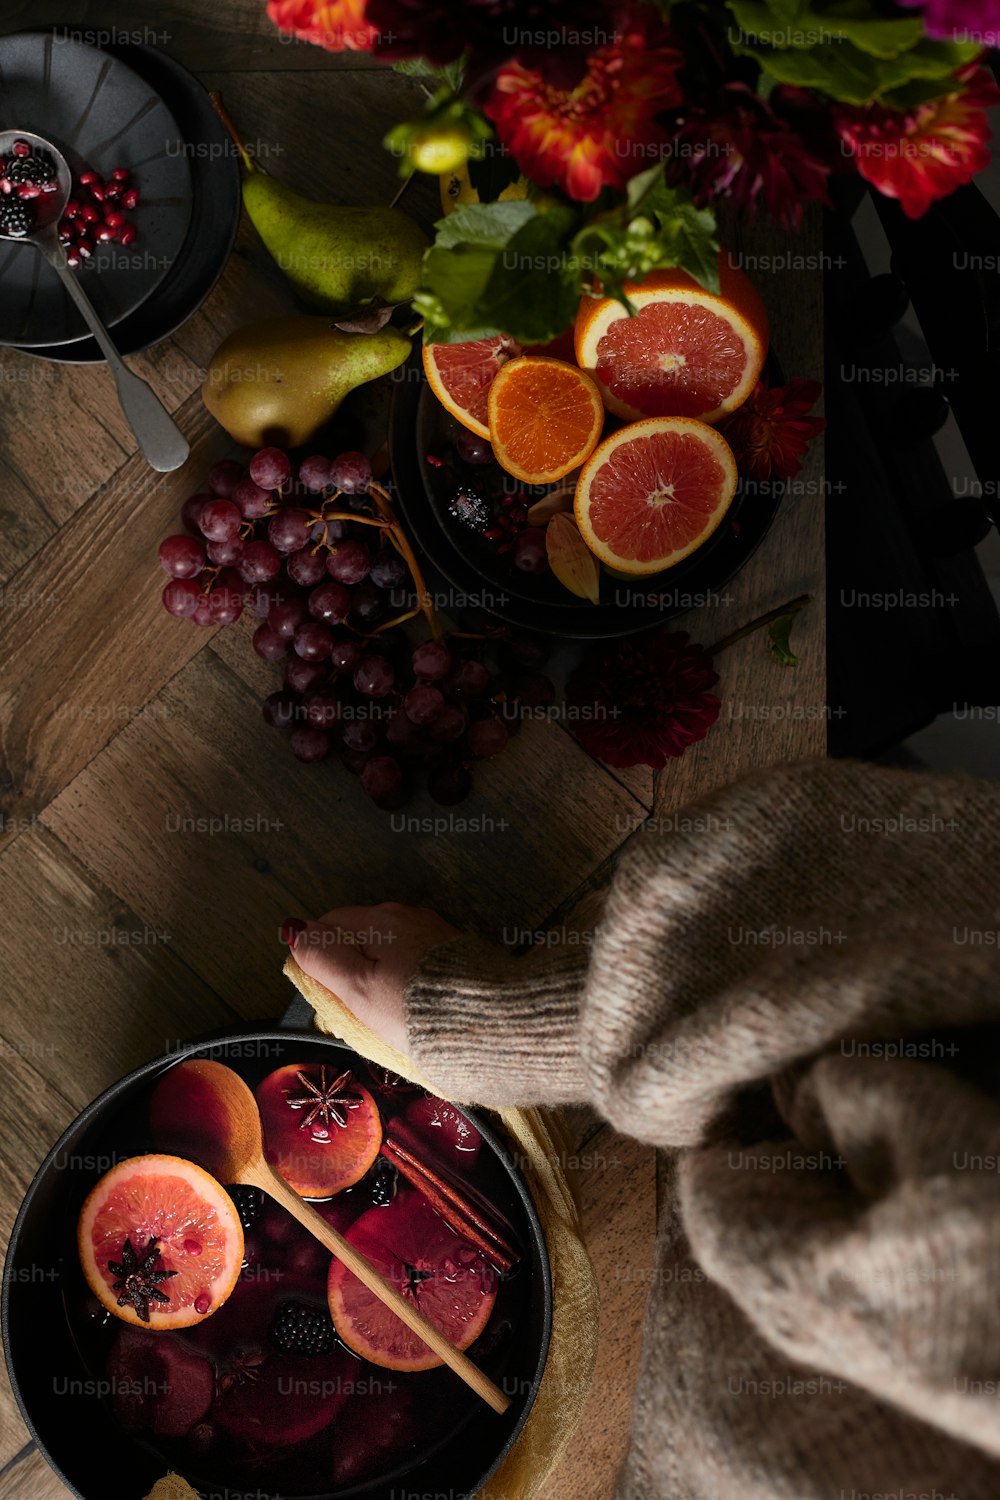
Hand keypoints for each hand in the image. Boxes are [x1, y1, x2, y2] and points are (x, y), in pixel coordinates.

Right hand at [287, 903, 458, 1053]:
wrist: (492, 1021)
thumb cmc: (418, 1009)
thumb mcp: (358, 988)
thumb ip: (323, 957)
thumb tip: (293, 928)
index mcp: (380, 919)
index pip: (332, 923)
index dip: (321, 956)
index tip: (328, 992)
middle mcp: (409, 917)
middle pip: (364, 934)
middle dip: (353, 964)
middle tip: (357, 1009)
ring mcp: (436, 933)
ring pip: (393, 948)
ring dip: (383, 973)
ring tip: (388, 1013)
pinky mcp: (458, 954)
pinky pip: (419, 962)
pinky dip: (409, 980)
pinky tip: (416, 1005)